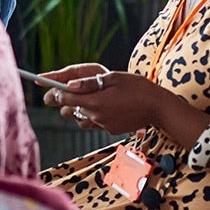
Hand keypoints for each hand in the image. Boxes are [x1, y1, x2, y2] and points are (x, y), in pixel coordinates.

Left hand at [39, 63, 174, 134]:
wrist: (159, 108)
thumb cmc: (138, 87)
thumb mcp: (113, 78)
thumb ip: (89, 83)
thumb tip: (68, 85)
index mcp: (95, 102)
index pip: (65, 98)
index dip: (55, 92)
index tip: (49, 87)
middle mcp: (96, 116)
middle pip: (70, 109)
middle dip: (63, 101)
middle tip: (57, 93)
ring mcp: (103, 125)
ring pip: (80, 118)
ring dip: (77, 109)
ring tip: (82, 99)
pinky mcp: (110, 130)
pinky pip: (94, 123)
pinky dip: (92, 116)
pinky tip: (100, 107)